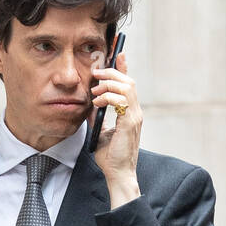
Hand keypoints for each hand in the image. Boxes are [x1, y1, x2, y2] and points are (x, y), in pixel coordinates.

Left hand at [90, 50, 140, 194]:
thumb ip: (97, 115)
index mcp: (131, 112)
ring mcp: (135, 117)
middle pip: (128, 80)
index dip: (123, 67)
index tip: (117, 53)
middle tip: (95, 73)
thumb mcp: (100, 130)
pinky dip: (108, 97)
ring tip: (95, 91)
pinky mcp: (130, 123)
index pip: (129, 84)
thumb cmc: (111, 156)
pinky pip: (121, 101)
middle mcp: (136, 112)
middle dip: (111, 72)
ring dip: (108, 84)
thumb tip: (89, 102)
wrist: (118, 173)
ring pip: (127, 87)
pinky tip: (97, 102)